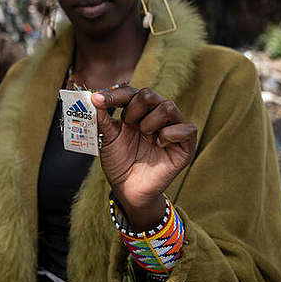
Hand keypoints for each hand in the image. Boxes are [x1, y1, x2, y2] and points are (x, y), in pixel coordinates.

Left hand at [91, 87, 196, 230]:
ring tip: (144, 136)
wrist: (127, 189)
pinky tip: (158, 145)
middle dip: (134, 109)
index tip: (98, 101)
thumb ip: (101, 118)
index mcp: (137, 112)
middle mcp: (156, 116)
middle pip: (150, 94)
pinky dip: (169, 134)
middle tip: (128, 125)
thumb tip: (93, 98)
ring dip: (151, 121)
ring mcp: (172, 129)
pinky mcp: (185, 146)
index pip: (131, 92)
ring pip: (169, 107)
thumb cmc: (119, 161)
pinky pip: (187, 129)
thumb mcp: (106, 138)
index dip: (115, 94)